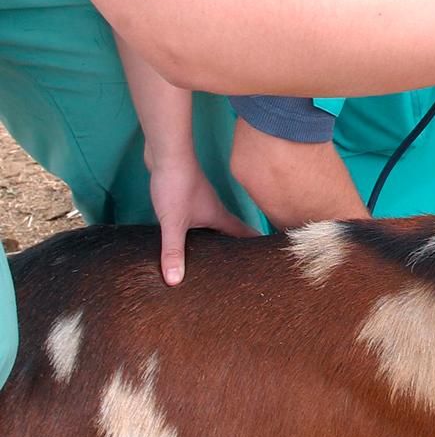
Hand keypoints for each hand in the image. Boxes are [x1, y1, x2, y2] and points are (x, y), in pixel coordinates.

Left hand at [150, 158, 257, 285]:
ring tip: (213, 257)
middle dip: (235, 247)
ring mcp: (201, 203)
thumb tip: (174, 281)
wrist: (167, 155)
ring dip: (215, 239)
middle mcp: (214, 210)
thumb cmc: (177, 184)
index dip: (254, 246)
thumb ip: (173, 251)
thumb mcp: (174, 223)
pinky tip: (186, 237)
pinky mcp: (187, 198)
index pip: (243, 233)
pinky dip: (197, 230)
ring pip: (213, 225)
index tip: (265, 259)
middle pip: (229, 231)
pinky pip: (197, 219)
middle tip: (239, 267)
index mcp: (218, 216)